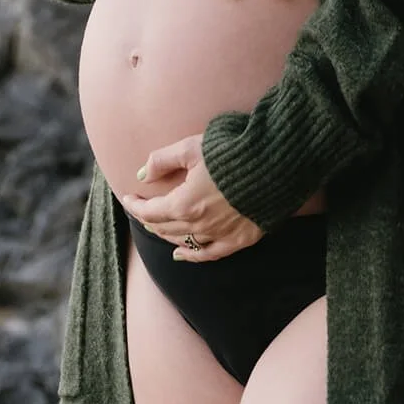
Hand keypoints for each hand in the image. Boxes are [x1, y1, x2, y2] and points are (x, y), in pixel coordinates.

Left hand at [122, 133, 263, 261]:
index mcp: (184, 203)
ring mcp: (220, 234)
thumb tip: (142, 174)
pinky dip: (192, 255)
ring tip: (157, 227)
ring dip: (166, 235)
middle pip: (165, 228)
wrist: (275, 164)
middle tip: (142, 208)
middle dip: (149, 219)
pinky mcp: (239, 239)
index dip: (136, 206)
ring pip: (183, 242)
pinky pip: (209, 254)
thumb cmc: (231, 151)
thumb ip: (163, 160)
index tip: (128, 198)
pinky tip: (181, 254)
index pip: (150, 212)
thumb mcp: (191, 147)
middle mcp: (199, 224)